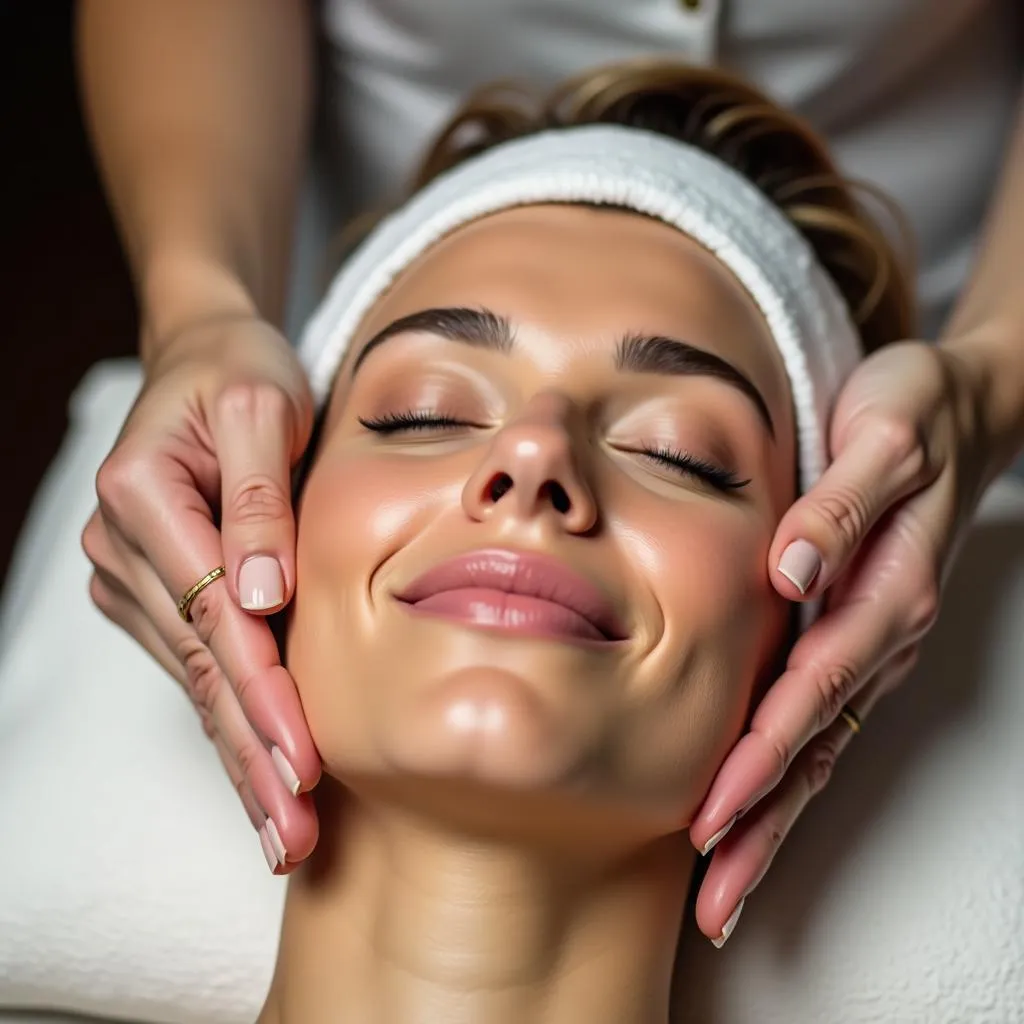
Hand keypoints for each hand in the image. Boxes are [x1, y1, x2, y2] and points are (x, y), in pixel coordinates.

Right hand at [82, 312, 320, 872]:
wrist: (206, 360)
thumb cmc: (243, 376)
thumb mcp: (264, 408)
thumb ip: (259, 501)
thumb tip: (262, 595)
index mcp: (141, 497)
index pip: (215, 616)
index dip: (264, 694)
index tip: (304, 763)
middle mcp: (122, 548)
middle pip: (201, 667)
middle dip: (252, 757)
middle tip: (292, 839)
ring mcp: (131, 577)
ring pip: (196, 681)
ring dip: (242, 757)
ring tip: (283, 832)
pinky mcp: (153, 594)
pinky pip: (197, 666)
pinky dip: (231, 722)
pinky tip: (258, 775)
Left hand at [688, 339, 994, 944]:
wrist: (957, 406)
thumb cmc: (912, 414)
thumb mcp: (882, 437)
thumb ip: (840, 503)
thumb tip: (791, 568)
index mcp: (882, 593)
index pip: (809, 692)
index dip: (760, 758)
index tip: (711, 816)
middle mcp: (879, 634)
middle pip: (813, 745)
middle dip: (762, 825)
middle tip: (716, 897)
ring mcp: (872, 644)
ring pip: (817, 748)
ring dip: (774, 819)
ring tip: (727, 883)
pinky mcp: (859, 637)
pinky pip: (823, 721)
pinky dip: (788, 774)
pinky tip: (759, 807)